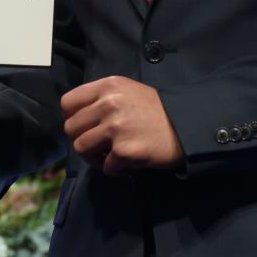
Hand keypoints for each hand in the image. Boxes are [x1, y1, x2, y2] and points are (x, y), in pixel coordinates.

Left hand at [61, 76, 182, 174]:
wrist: (188, 125)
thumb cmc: (157, 110)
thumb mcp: (128, 92)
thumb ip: (102, 99)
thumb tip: (76, 118)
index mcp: (107, 86)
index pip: (68, 103)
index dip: (71, 118)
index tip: (83, 127)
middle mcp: (108, 104)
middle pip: (71, 128)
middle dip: (81, 140)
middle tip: (98, 147)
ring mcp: (116, 128)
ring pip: (81, 148)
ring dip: (94, 158)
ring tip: (110, 157)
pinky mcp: (125, 151)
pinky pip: (106, 167)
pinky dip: (116, 169)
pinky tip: (129, 163)